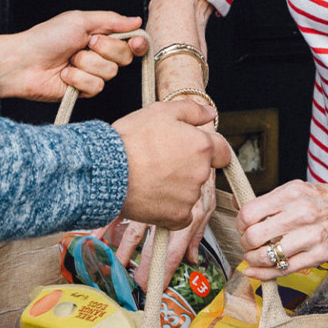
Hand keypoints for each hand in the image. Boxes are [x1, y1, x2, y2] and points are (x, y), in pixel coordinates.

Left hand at [0, 10, 148, 100]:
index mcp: (100, 36)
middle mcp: (99, 55)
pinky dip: (78, 79)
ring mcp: (91, 73)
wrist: (24, 62)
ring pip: (110, 73)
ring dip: (87, 63)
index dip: (137, 43)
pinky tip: (64, 75)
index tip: (135, 41)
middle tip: (85, 43)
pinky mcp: (83, 91)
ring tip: (69, 60)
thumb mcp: (80, 20)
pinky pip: (96, 87)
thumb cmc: (46, 38)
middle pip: (125, 57)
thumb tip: (136, 20)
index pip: (130, 41)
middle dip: (105, 49)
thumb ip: (111, 20)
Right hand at [97, 174, 216, 288]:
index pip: (175, 250)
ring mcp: (150, 199)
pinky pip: (119, 210)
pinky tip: (97, 235)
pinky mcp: (137, 188)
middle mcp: (168, 210)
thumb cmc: (199, 163)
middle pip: (153, 246)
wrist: (184, 129)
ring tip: (117, 264)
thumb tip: (192, 258)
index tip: (160, 286)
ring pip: (134, 231)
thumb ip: (198, 229)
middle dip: (145, 268)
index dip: (167, 270)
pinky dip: (106, 224)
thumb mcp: (207, 197)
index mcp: (189, 213)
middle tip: (138, 284)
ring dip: (124, 250)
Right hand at [112, 100, 228, 228]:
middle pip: (202, 171)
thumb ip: (192, 110)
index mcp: (202, 146)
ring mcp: (190, 197)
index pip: (222, 151)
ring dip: (176, 187)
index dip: (208, 148)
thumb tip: (210, 113)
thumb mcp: (161, 111)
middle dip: (187, 166)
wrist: (106, 170)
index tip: (191, 149)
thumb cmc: (131, 139)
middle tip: (160, 160)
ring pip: (190, 192)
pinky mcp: (177, 217)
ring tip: (151, 176)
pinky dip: (170, 208)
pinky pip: (181, 215)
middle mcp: (201, 173)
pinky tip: (152, 196)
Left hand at [235, 179, 327, 279]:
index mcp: (292, 194)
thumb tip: (237, 207)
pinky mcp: (319, 256)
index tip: (242, 227)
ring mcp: (311, 237)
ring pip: (267, 256)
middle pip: (254, 236)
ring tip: (254, 257)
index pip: (249, 213)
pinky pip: (283, 270)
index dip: (240, 223)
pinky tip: (257, 272)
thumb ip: (270, 200)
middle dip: (244, 243)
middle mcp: (300, 214)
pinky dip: (264, 274)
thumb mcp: (298, 189)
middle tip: (247, 243)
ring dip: (253, 260)